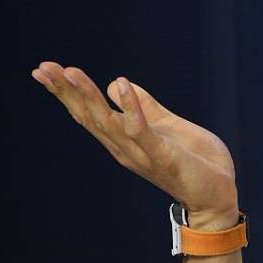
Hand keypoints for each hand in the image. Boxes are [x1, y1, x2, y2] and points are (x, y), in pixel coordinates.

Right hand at [31, 61, 238, 229]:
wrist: (218, 195)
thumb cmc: (196, 162)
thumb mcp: (168, 125)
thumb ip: (146, 107)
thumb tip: (117, 83)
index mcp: (126, 139)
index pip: (90, 113)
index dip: (67, 92)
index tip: (45, 69)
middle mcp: (126, 148)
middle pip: (89, 116)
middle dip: (66, 91)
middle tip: (43, 67)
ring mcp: (142, 153)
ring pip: (108, 122)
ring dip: (88, 96)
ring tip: (71, 72)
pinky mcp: (163, 156)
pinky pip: (141, 130)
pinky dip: (130, 106)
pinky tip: (119, 84)